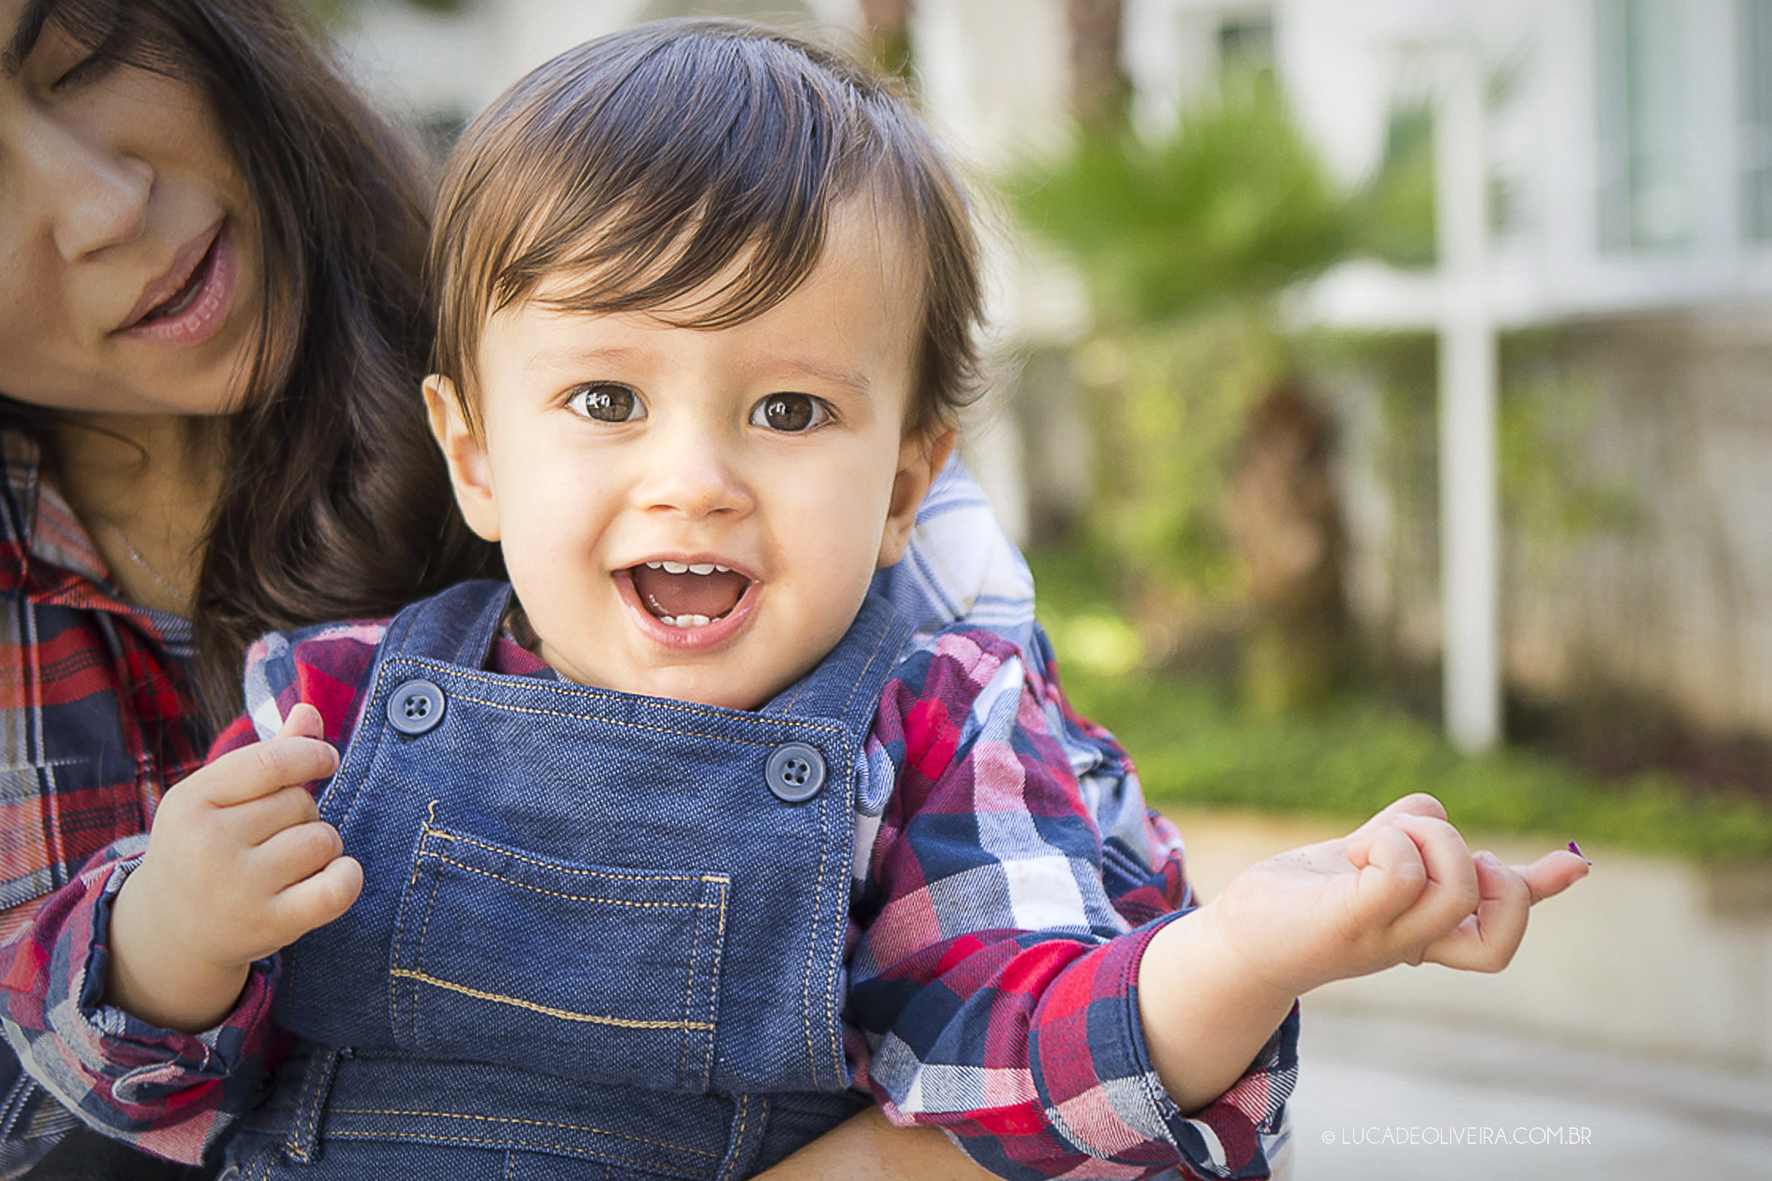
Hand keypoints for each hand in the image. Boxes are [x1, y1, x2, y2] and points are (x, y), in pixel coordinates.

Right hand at [106, 704, 361, 1031]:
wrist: (169, 931)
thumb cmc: (204, 847)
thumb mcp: (218, 797)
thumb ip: (268, 756)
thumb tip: (309, 711)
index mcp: (190, 801)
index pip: (274, 761)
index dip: (312, 754)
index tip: (325, 759)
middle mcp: (208, 845)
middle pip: (301, 802)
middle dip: (303, 812)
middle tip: (272, 836)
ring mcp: (237, 889)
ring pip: (322, 840)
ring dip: (322, 846)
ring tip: (289, 862)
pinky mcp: (268, 926)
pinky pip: (337, 889)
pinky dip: (347, 877)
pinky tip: (334, 875)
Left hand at [1207, 793, 1588, 996]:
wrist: (1239, 939)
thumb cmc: (1299, 898)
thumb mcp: (1361, 858)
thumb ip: (1403, 835)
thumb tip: (1438, 809)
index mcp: (1425, 932)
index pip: (1499, 928)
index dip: (1540, 893)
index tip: (1577, 863)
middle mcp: (1414, 942)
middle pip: (1495, 911)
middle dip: (1481, 862)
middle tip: (1429, 849)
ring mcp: (1383, 936)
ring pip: (1454, 886)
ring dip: (1427, 841)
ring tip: (1377, 841)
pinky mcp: (1346, 922)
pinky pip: (1399, 875)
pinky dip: (1388, 843)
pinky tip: (1354, 852)